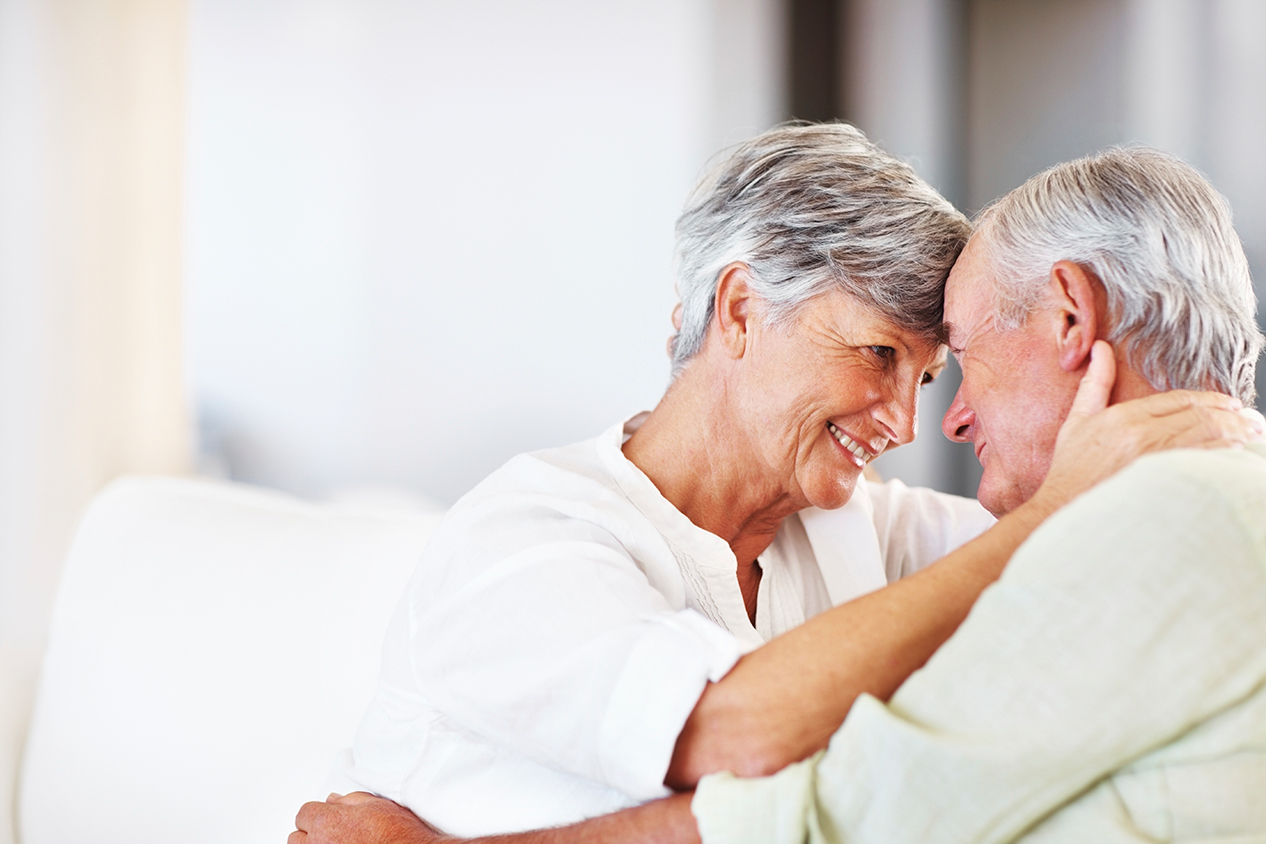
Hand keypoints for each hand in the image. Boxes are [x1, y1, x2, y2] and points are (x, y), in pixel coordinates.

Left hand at [290, 792, 450, 843]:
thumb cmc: (398, 834)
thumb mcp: (376, 805)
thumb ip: (349, 800)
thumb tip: (333, 801)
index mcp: (327, 822)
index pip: (304, 813)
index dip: (317, 813)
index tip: (326, 816)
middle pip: (297, 837)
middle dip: (311, 832)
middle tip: (330, 832)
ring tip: (336, 843)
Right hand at [1035, 341, 1264, 513]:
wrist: (1062, 505)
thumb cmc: (1070, 467)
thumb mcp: (1077, 419)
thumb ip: (1095, 383)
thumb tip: (1101, 348)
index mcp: (1124, 417)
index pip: (1178, 400)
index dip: (1210, 399)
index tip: (1230, 402)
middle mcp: (1142, 435)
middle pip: (1199, 417)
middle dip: (1232, 416)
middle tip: (1252, 418)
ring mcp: (1152, 460)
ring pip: (1206, 438)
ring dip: (1235, 434)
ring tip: (1253, 433)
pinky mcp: (1159, 481)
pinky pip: (1201, 463)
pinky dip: (1223, 455)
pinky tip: (1236, 453)